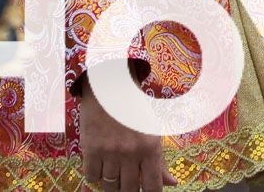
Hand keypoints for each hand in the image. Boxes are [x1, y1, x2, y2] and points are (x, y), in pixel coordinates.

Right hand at [79, 71, 176, 191]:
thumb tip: (173, 184)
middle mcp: (131, 152)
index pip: (152, 188)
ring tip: (113, 174)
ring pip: (109, 187)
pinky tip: (100, 166)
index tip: (145, 191)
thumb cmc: (134, 107)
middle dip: (128, 191)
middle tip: (127, 183)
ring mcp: (110, 151)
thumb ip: (160, 161)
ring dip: (111, 185)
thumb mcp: (151, 131)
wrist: (109, 83)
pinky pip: (91, 177)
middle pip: (129, 191)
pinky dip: (95, 176)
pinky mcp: (91, 148)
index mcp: (150, 148)